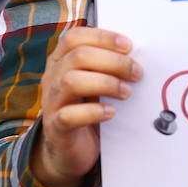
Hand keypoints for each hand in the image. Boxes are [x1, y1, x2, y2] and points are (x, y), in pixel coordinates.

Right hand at [31, 27, 140, 186]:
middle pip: (78, 56)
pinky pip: (69, 115)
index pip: (75, 37)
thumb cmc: (86, 109)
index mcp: (60, 60)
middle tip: (136, 72)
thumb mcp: (94, 83)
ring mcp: (51, 101)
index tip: (129, 46)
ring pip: (71, 81)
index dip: (102, 37)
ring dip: (105, 83)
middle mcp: (52, 77)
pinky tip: (111, 113)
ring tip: (126, 92)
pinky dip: (93, 112)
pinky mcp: (55, 126)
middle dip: (113, 61)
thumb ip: (106, 67)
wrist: (68, 149)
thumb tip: (136, 56)